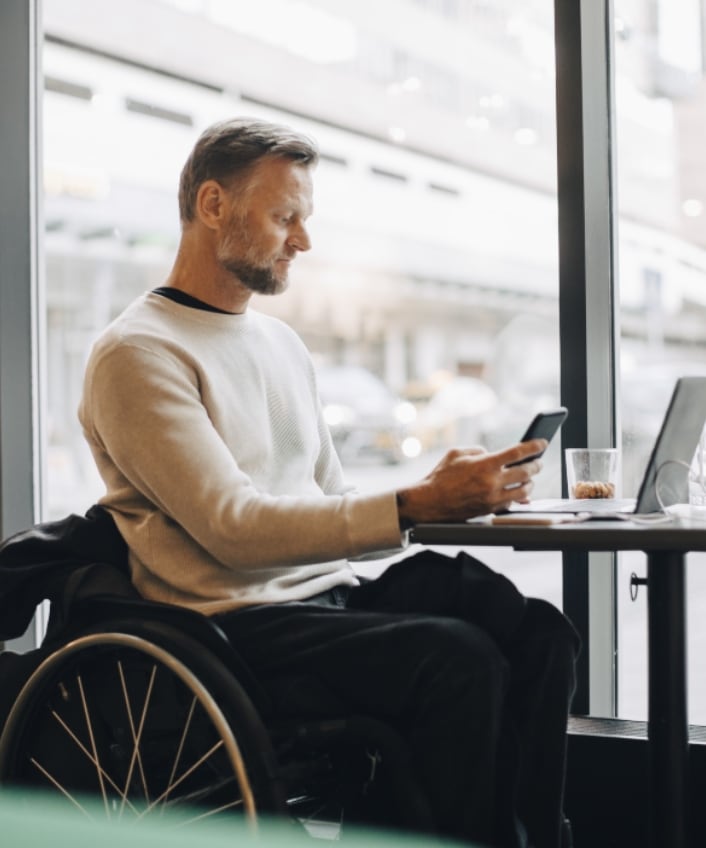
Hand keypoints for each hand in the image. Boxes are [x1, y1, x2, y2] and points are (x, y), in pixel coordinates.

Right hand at [396, 439, 545, 524]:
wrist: (430, 502)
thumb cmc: (441, 476)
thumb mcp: (457, 453)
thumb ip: (478, 450)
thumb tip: (491, 454)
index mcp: (484, 464)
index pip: (517, 453)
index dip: (534, 446)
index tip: (543, 443)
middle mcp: (491, 482)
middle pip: (526, 472)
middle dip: (536, 465)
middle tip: (538, 462)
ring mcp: (493, 498)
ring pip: (524, 490)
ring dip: (530, 483)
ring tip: (529, 477)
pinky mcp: (491, 510)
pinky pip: (513, 503)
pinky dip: (519, 497)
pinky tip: (521, 492)